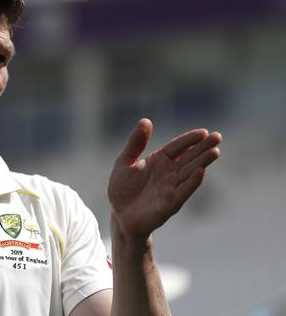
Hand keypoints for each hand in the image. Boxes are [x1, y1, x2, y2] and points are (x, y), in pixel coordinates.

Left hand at [108, 118, 221, 239]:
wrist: (120, 216)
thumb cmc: (123, 189)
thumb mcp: (124, 162)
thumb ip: (135, 143)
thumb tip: (146, 120)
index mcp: (160, 161)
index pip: (178, 147)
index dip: (189, 139)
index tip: (203, 132)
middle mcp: (169, 173)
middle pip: (189, 157)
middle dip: (203, 148)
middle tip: (217, 137)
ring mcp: (171, 188)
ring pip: (190, 172)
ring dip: (202, 162)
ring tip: (215, 151)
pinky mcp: (170, 203)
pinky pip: (183, 191)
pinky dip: (192, 182)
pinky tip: (201, 172)